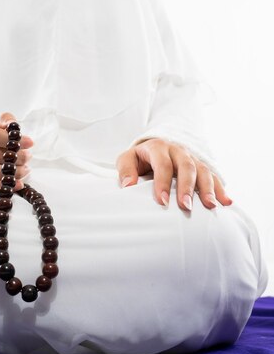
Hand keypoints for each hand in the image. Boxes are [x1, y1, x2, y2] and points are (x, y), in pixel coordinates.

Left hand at [115, 138, 232, 211]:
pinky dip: (221, 189)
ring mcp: (191, 158)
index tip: (162, 201)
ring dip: (208, 188)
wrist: (154, 148)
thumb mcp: (127, 159)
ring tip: (210, 206)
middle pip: (186, 166)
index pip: (162, 164)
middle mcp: (178, 151)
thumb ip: (126, 169)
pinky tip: (227, 203)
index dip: (163, 182)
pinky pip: (213, 176)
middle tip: (186, 206)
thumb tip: (128, 185)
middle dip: (187, 187)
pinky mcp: (201, 166)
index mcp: (158, 147)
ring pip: (203, 170)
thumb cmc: (139, 159)